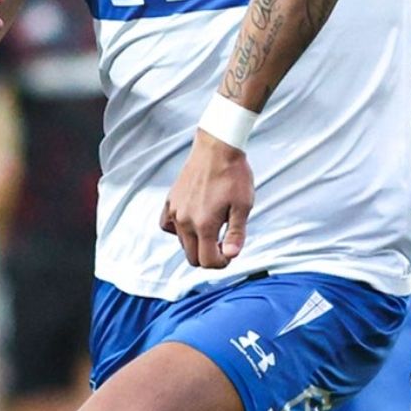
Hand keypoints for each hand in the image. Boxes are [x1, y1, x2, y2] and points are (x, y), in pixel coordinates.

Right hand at [162, 130, 254, 268]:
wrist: (218, 147)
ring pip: (182, 242)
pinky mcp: (170, 200)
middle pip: (192, 256)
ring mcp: (175, 210)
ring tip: (213, 227)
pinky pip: (167, 226)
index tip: (230, 252)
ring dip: (197, 243)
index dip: (221, 263)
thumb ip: (236, 233)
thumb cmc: (234, 175)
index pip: (207, 261)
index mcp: (204, 224)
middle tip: (223, 243)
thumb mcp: (243, 205)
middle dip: (209, 257)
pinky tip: (192, 221)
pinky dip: (178, 230)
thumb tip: (231, 255)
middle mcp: (185, 221)